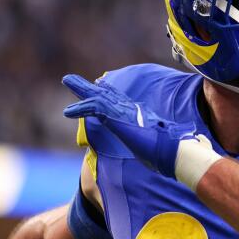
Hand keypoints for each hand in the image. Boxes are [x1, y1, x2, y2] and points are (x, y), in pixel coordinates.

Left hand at [62, 74, 197, 178]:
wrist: (172, 150)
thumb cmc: (167, 153)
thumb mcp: (154, 148)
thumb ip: (151, 148)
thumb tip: (156, 160)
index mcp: (138, 115)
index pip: (120, 100)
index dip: (108, 91)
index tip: (99, 84)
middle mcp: (130, 109)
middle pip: (106, 93)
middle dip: (89, 86)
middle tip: (73, 78)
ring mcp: (123, 111)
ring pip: (97, 95)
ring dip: (80, 88)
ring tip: (66, 80)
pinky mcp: (116, 117)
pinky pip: (93, 108)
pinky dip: (80, 109)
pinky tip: (68, 112)